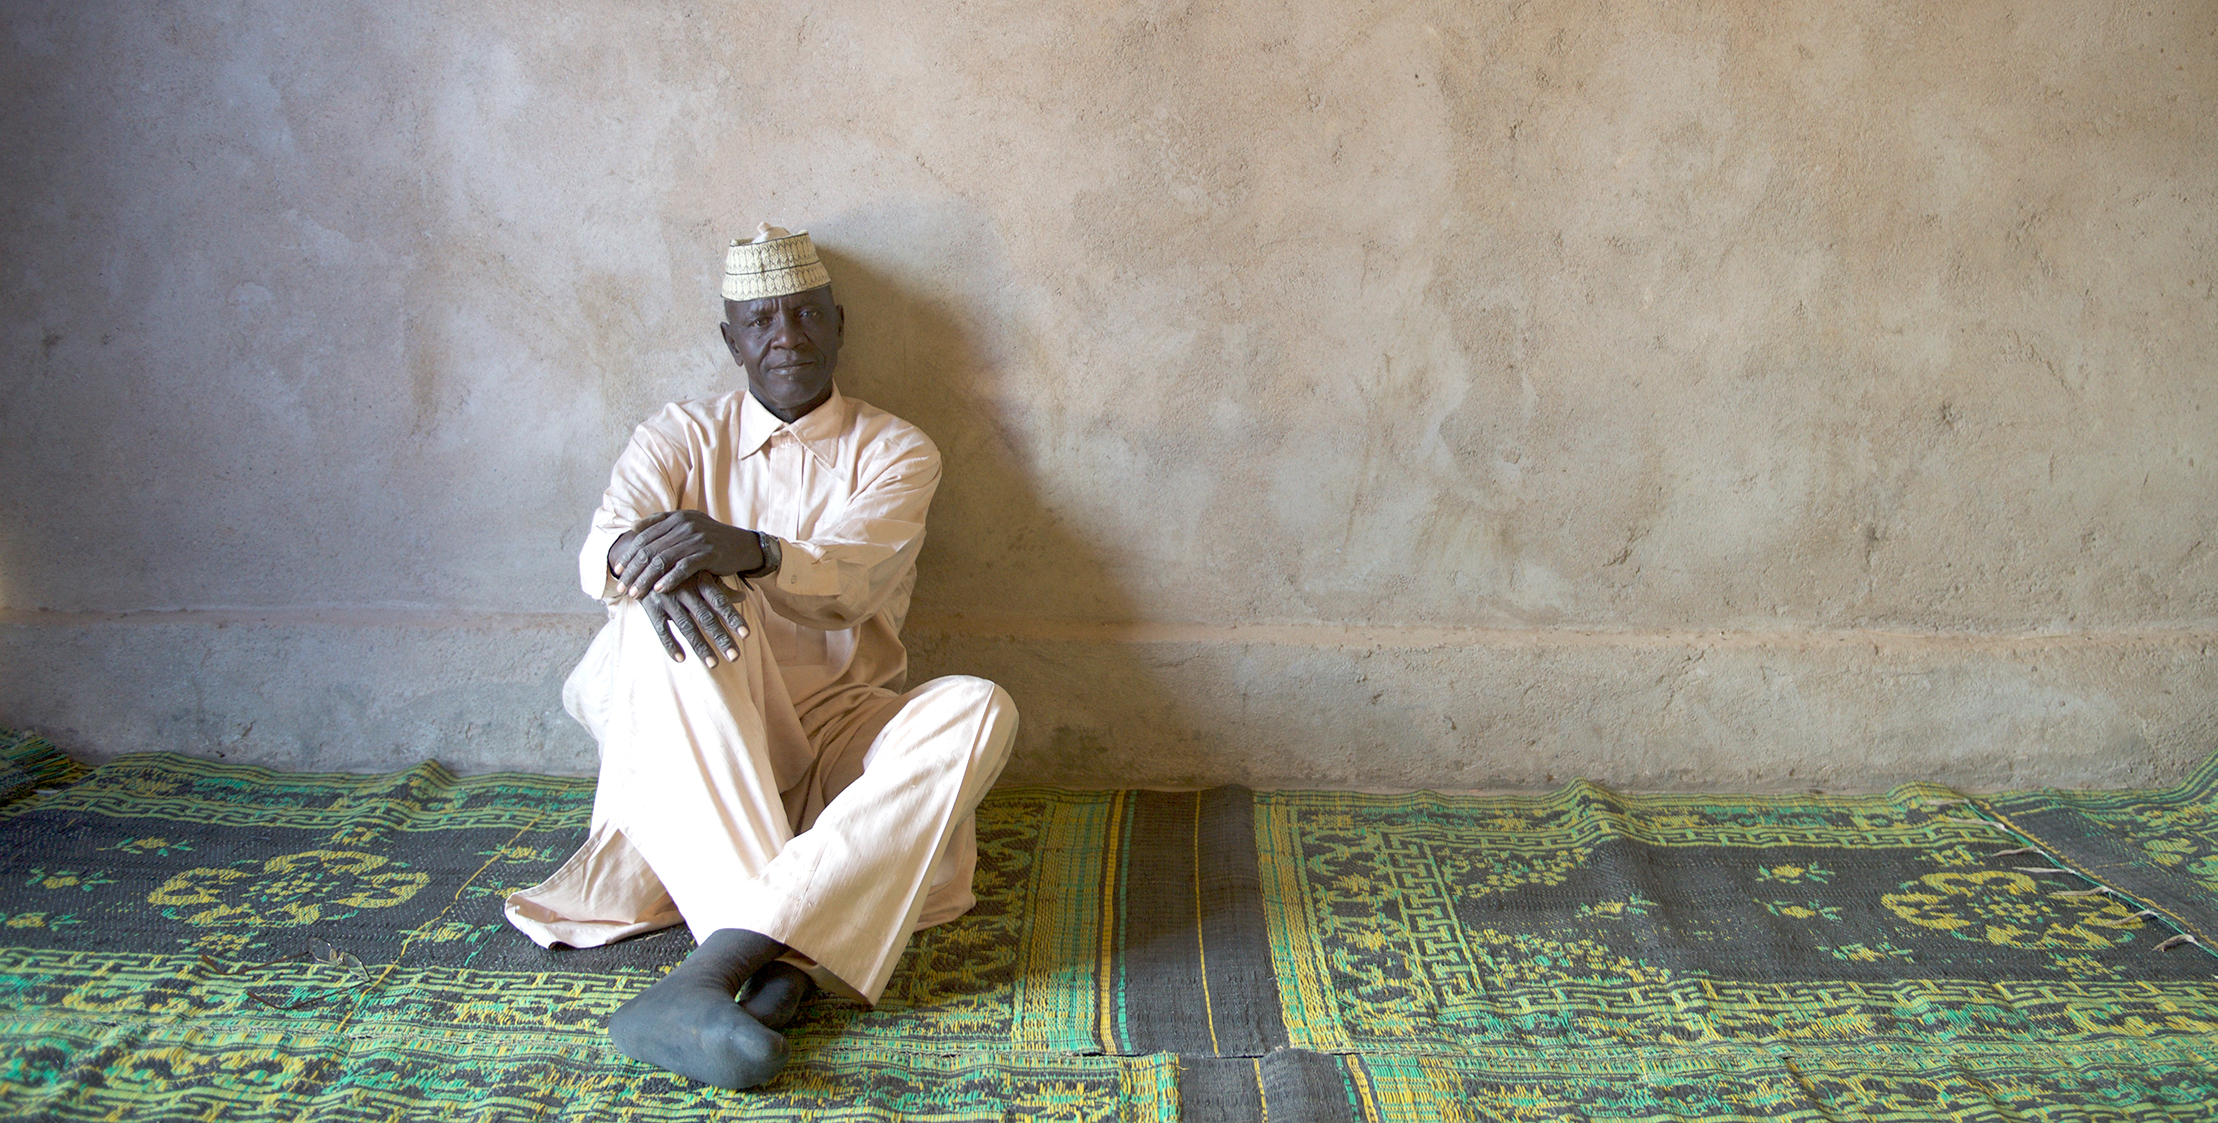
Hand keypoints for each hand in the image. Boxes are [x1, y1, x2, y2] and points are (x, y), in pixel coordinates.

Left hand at [609, 511, 764, 597]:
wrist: (743, 545)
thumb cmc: (711, 540)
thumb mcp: (688, 526)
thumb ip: (662, 525)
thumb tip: (633, 528)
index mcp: (676, 517)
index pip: (644, 536)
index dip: (628, 554)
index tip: (617, 571)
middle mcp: (685, 525)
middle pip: (650, 549)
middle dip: (633, 570)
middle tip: (621, 587)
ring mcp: (697, 538)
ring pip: (663, 560)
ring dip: (646, 579)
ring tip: (635, 593)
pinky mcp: (709, 553)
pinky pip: (683, 567)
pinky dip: (669, 579)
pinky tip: (659, 590)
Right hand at [640, 569, 749, 665]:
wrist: (642, 561)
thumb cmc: (677, 571)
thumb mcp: (698, 574)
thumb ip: (720, 588)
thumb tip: (742, 597)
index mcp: (699, 581)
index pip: (720, 602)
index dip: (733, 617)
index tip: (746, 634)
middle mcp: (685, 590)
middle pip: (706, 617)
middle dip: (721, 638)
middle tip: (735, 657)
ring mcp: (667, 599)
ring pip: (686, 626)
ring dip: (701, 647)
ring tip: (714, 664)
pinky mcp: (650, 607)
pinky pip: (661, 629)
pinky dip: (670, 644)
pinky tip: (682, 659)